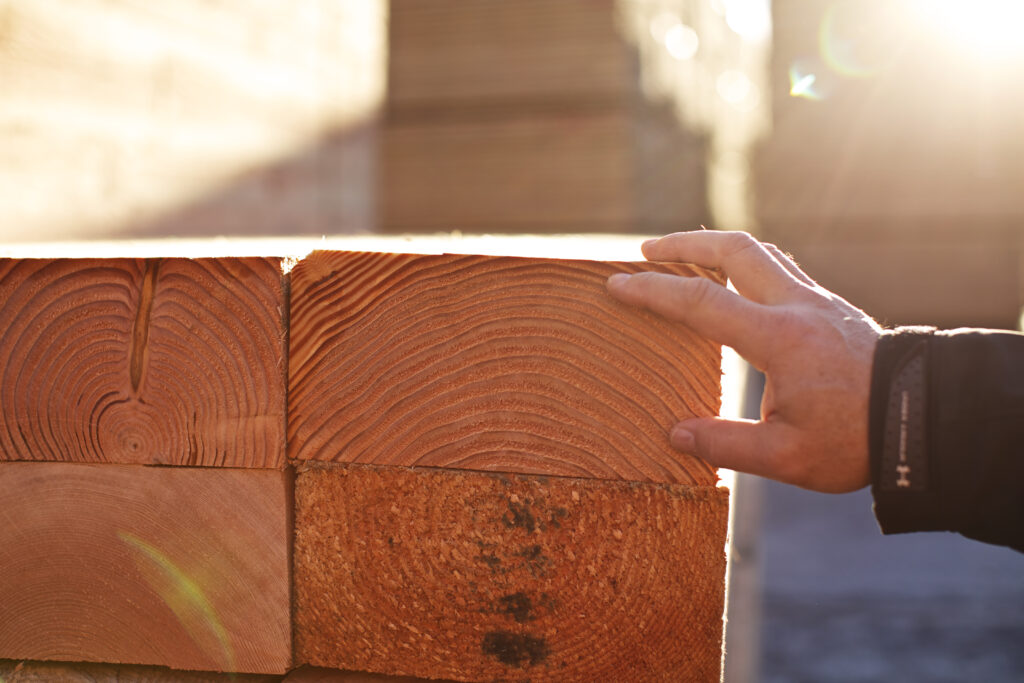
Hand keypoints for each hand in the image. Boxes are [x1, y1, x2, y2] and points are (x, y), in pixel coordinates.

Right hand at [606, 230, 880, 492]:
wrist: (923, 418)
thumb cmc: (857, 441)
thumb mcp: (787, 456)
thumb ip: (727, 443)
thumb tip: (675, 435)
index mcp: (779, 338)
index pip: (702, 302)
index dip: (653, 291)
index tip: (617, 284)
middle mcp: (797, 307)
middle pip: (734, 249)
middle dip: (683, 244)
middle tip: (645, 251)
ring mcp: (818, 301)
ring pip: (760, 253)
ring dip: (715, 247)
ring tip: (682, 257)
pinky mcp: (831, 308)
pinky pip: (779, 269)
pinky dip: (745, 264)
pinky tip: (735, 284)